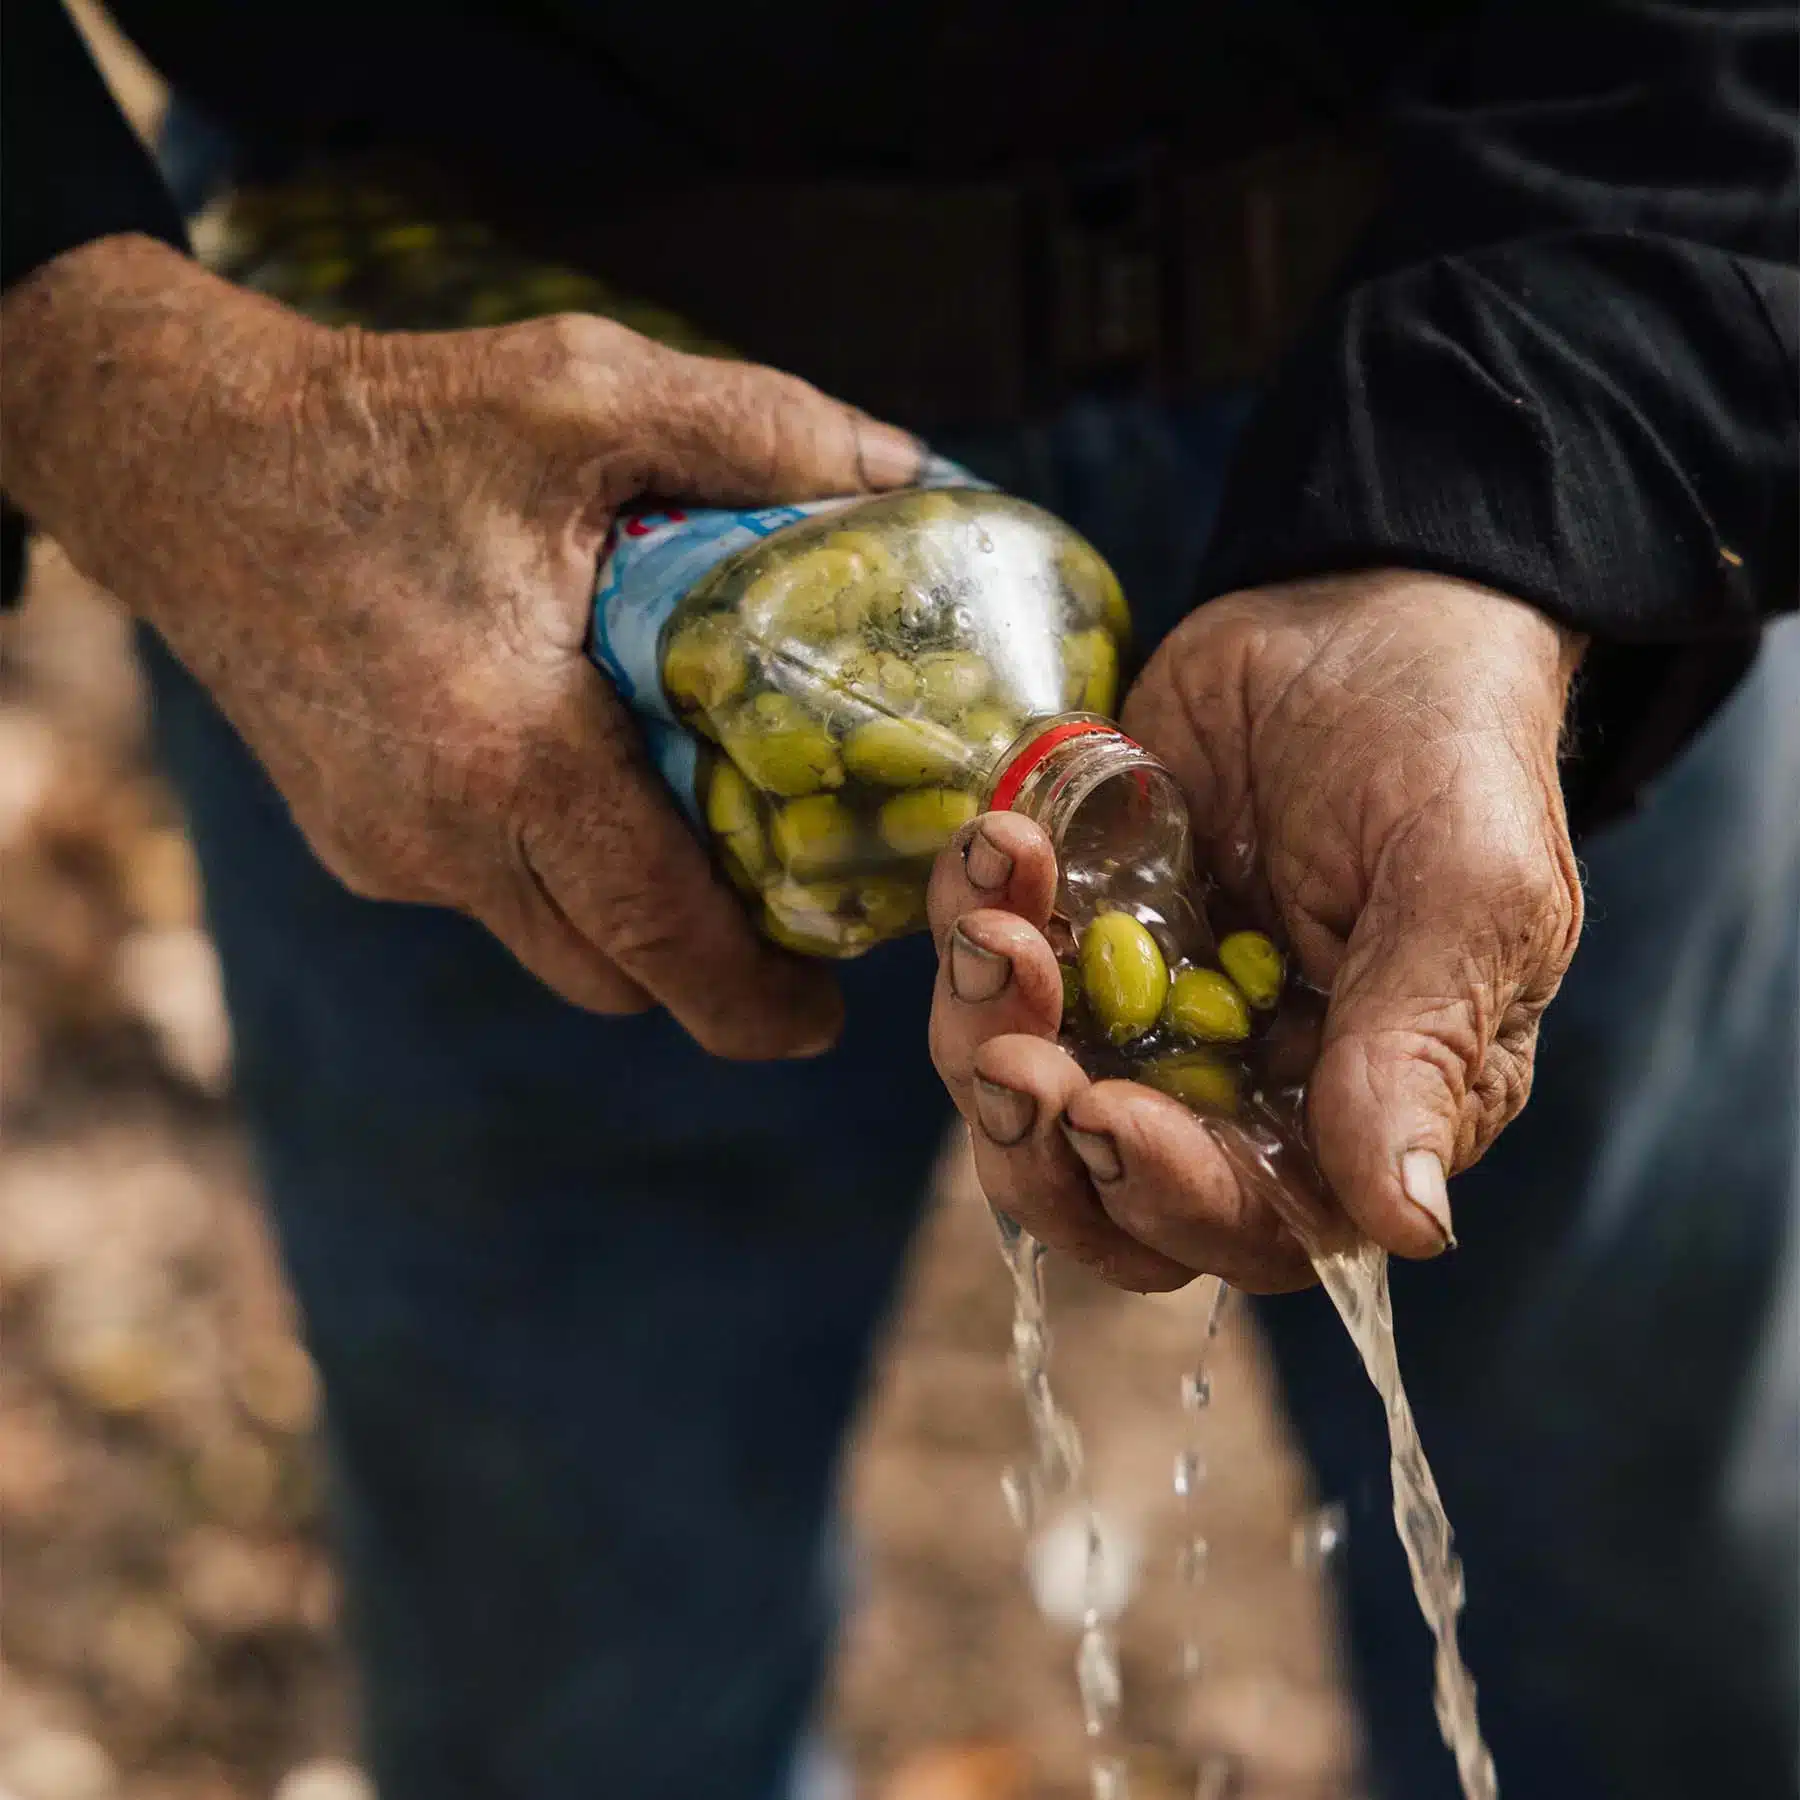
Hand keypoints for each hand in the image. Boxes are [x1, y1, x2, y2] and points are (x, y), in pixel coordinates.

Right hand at [1, 236, 921, 1056]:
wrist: (182, 459)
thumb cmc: (385, 426)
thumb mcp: (585, 391)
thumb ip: (758, 430)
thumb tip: (901, 470)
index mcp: (510, 754)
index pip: (658, 936)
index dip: (752, 999)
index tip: (824, 1020)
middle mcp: (438, 835)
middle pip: (613, 970)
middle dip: (707, 967)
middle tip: (792, 910)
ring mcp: (384, 850)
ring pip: (549, 939)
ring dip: (631, 916)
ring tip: (705, 835)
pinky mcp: (352, 840)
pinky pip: (486, 892)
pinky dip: (556, 866)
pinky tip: (586, 771)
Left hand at [927, 571, 1585, 1291]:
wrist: (1360, 615)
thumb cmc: (1447, 752)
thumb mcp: (1466, 887)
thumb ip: (1423, 1048)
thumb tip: (1408, 1226)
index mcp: (1351, 1114)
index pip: (1246, 1223)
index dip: (1163, 1197)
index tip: (1103, 1115)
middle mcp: (1232, 1088)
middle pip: (1101, 1191)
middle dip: (1036, 1130)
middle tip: (1008, 1045)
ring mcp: (1136, 1016)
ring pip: (1017, 1096)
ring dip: (981, 1025)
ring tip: (998, 911)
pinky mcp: (1069, 936)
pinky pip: (984, 975)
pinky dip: (967, 926)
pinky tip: (996, 846)